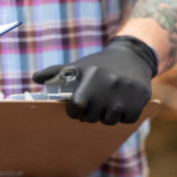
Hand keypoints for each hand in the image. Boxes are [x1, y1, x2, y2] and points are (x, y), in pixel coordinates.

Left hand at [31, 35, 157, 124]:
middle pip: (92, 117)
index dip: (75, 111)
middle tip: (94, 104)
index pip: (76, 108)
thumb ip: (56, 72)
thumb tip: (35, 78)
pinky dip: (124, 116)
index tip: (78, 107)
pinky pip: (127, 120)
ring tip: (107, 103)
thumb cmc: (101, 64)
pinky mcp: (141, 98)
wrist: (133, 55)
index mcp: (92, 76)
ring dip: (107, 116)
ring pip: (110, 121)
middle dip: (90, 114)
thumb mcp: (80, 65)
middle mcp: (110, 83)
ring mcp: (127, 92)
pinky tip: (122, 102)